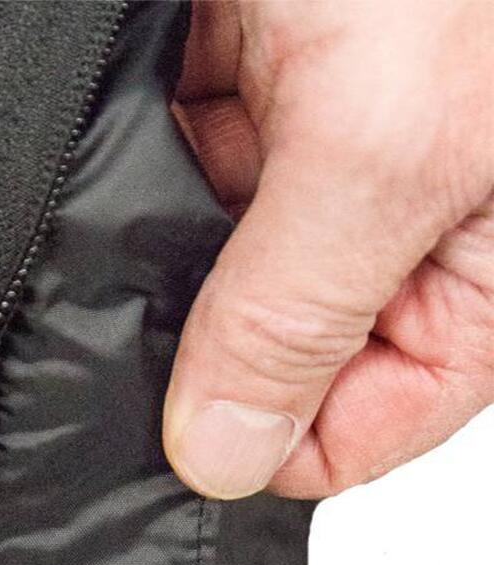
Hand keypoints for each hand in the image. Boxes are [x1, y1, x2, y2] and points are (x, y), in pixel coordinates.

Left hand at [167, 0, 493, 498]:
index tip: (177, 421)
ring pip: (215, 277)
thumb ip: (302, 312)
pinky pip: (178, 183)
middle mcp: (402, 233)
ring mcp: (320, 166)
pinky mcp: (254, 98)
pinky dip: (139, 176)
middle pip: (278, 356)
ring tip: (126, 209)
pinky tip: (126, 143)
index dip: (268, 437)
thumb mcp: (387, 139)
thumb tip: (225, 456)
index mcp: (480, 277)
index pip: (361, 429)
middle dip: (201, 343)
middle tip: (118, 324)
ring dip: (159, 258)